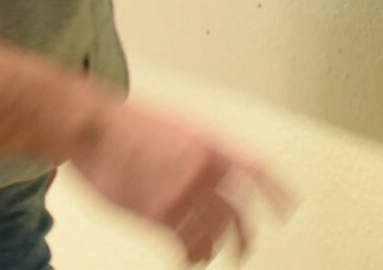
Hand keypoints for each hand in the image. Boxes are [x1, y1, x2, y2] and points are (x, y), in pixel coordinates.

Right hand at [67, 98, 292, 262]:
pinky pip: (185, 243)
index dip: (275, 189)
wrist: (94, 128)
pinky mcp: (158, 213)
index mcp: (212, 142)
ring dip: (213, 249)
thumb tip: (216, 175)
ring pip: (212, 232)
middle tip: (246, 250)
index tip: (288, 207)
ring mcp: (182, 192)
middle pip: (236, 212)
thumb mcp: (179, 126)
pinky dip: (191, 255)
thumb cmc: (130, 125)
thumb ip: (202, 152)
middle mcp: (203, 168)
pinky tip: (189, 259)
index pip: (256, 168)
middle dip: (244, 237)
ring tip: (209, 256)